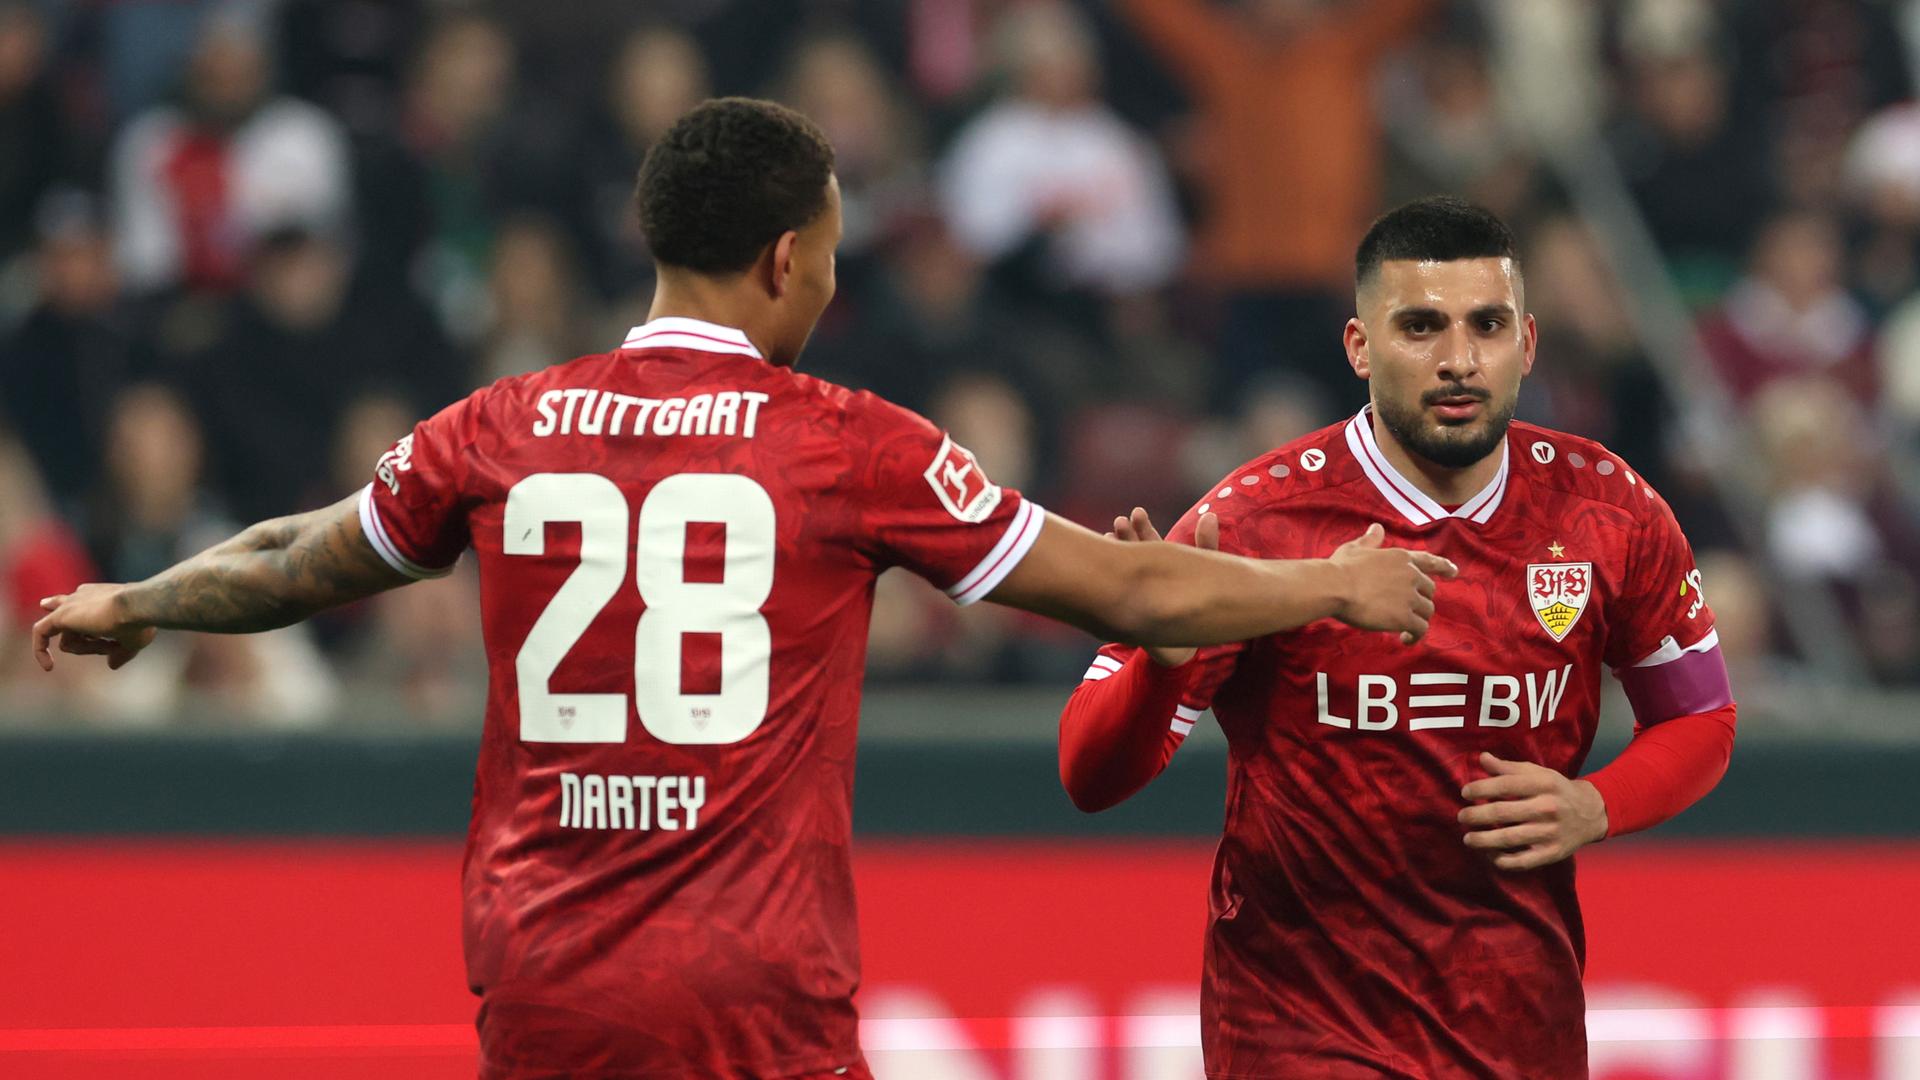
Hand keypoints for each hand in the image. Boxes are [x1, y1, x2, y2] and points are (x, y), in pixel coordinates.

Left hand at [31, 584, 156, 671]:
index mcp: (101, 595)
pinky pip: (41, 634)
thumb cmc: (141, 620)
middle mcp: (83, 596)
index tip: (105, 644)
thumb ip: (120, 652)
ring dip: (88, 649)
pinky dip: (41, 651)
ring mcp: (70, 605)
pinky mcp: (59, 616)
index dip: (92, 630)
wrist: (137, 607)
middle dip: (79, 637)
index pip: (86, 608)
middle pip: (72, 622)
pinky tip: (49, 667)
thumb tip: (112, 665)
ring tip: (109, 645)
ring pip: (68, 638)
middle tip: (102, 645)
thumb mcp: (134, 640)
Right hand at [1109, 506, 1217, 666]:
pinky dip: (1108, 586)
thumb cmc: (1197, 607)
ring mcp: (1133, 595)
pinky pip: (1117, 598)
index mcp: (1159, 565)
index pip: (1148, 543)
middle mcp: (1142, 578)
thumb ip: (1207, 546)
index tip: (1137, 513)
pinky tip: (1103, 576)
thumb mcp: (1206, 573)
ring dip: (1114, 556)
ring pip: (1122, 572)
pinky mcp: (1128, 614)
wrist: (1187, 647)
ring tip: (1109, 539)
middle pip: (1131, 553)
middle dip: (1125, 537)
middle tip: (1119, 522)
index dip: (1142, 528)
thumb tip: (1209, 515)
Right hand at [1328, 523, 1457, 643]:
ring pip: (1427, 611)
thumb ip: (1370, 540)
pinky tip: (1405, 639)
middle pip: (1429, 591)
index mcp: (1401, 558)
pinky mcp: (1404, 617)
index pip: (1430, 561)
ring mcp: (1409, 596)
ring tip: (1403, 629)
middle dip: (1420, 601)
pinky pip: (1420, 629)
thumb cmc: (1340, 568)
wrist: (1334, 587)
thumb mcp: (1355, 548)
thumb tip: (1376, 528)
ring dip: (1417, 619)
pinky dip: (1415, 636)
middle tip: (1406, 611)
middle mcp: (1411, 575)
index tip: (1454, 572)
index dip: (1444, 567)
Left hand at [1458, 752, 1608, 870]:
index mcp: (1543, 784)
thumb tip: (1482, 758)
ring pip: (1510, 838)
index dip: (1481, 788)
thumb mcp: (1538, 773)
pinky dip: (1503, 860)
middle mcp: (1548, 808)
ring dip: (1484, 840)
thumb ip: (1509, 768)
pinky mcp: (1552, 853)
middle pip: (1504, 813)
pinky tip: (1490, 855)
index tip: (1464, 792)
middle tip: (1461, 817)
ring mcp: (1550, 833)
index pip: (1506, 785)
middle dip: (1477, 815)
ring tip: (1468, 838)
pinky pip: (1523, 861)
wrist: (1591, 813)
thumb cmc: (1556, 790)